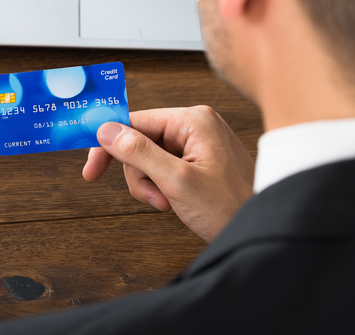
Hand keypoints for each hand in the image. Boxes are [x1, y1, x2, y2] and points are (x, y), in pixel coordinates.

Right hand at [82, 106, 254, 241]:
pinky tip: (175, 202)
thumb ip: (139, 152)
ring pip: (147, 158)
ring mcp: (197, 143)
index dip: (109, 146)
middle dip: (139, 174)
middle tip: (153, 197)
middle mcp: (195, 125)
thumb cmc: (232, 207)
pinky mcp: (197, 160)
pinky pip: (162, 167)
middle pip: (138, 141)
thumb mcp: (177, 182)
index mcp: (192, 121)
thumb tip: (106, 130)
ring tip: (168, 202)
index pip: (134, 122)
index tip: (92, 168)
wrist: (263, 233)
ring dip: (150, 185)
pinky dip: (161, 187)